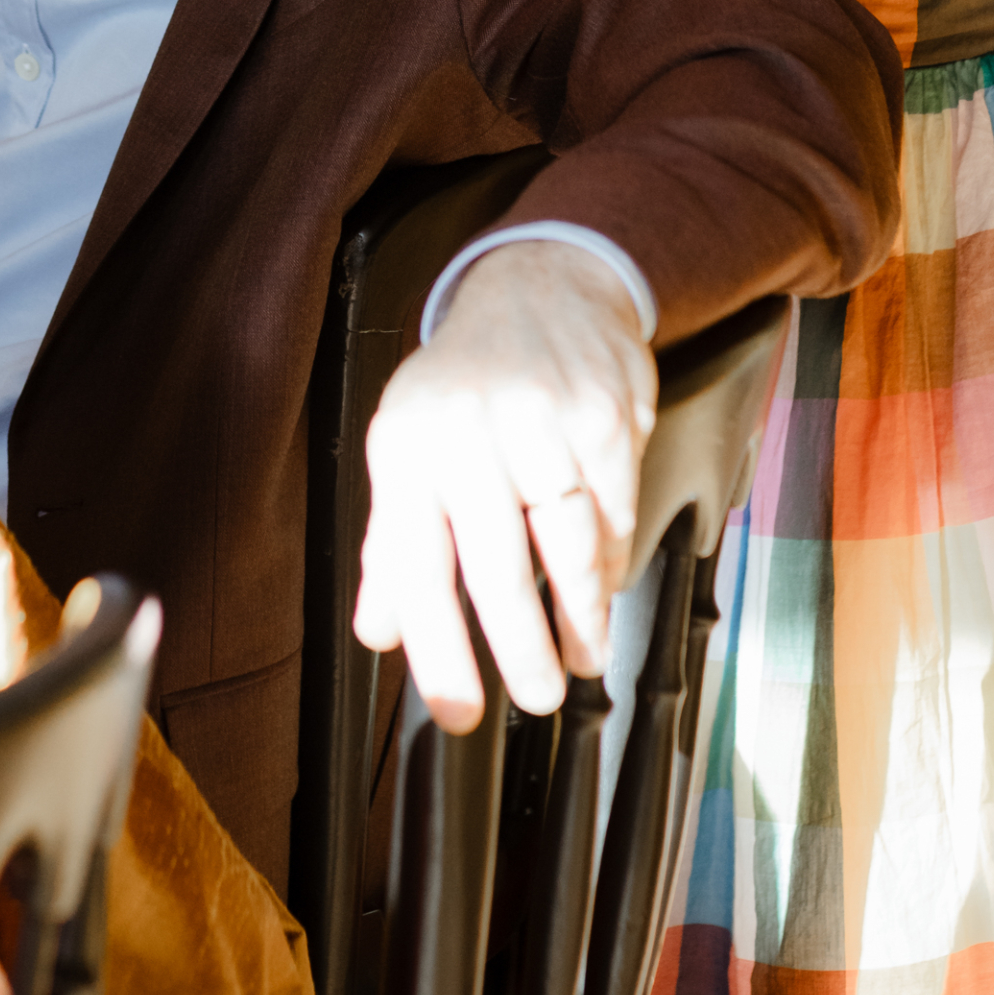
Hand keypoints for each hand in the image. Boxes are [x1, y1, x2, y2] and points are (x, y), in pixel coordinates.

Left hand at [354, 242, 655, 727]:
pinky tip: (607, 582)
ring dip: (581, 615)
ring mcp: (540, 418)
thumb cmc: (464, 381)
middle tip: (538, 697)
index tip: (458, 712)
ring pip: (568, 543)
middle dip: (521, 648)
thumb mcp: (407, 446)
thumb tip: (378, 632)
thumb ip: (392, 544)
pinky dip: (613, 557)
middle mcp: (469, 429)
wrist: (538, 283)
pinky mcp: (603, 412)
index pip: (416, 569)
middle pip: (498, 566)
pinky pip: (614, 508)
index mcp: (408, 445)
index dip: (437, 651)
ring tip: (584, 657)